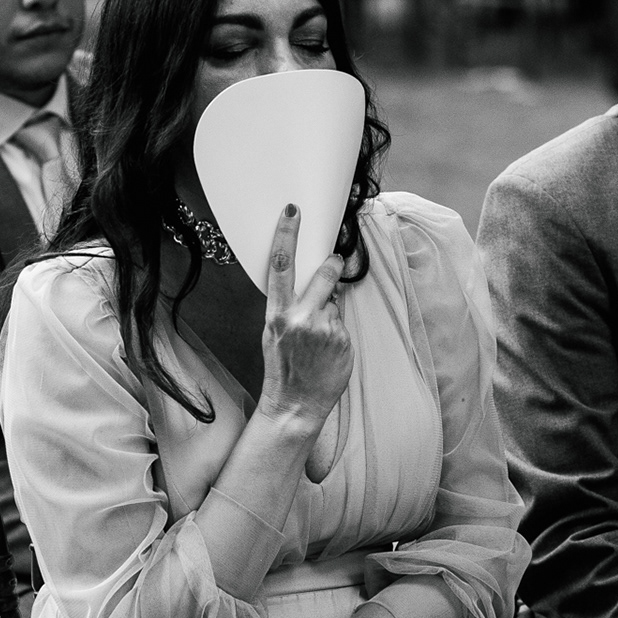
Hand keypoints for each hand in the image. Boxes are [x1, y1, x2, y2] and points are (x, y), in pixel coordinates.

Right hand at [257, 205, 352, 429]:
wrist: (295, 406)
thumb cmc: (283, 369)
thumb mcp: (274, 334)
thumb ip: (289, 307)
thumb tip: (313, 285)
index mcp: (278, 314)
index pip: (281, 265)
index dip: (287, 235)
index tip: (293, 212)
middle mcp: (301, 318)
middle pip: (323, 274)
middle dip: (331, 266)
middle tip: (334, 261)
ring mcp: (325, 330)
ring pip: (335, 304)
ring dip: (330, 314)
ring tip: (318, 341)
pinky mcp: (343, 341)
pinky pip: (343, 324)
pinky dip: (337, 333)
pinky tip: (328, 352)